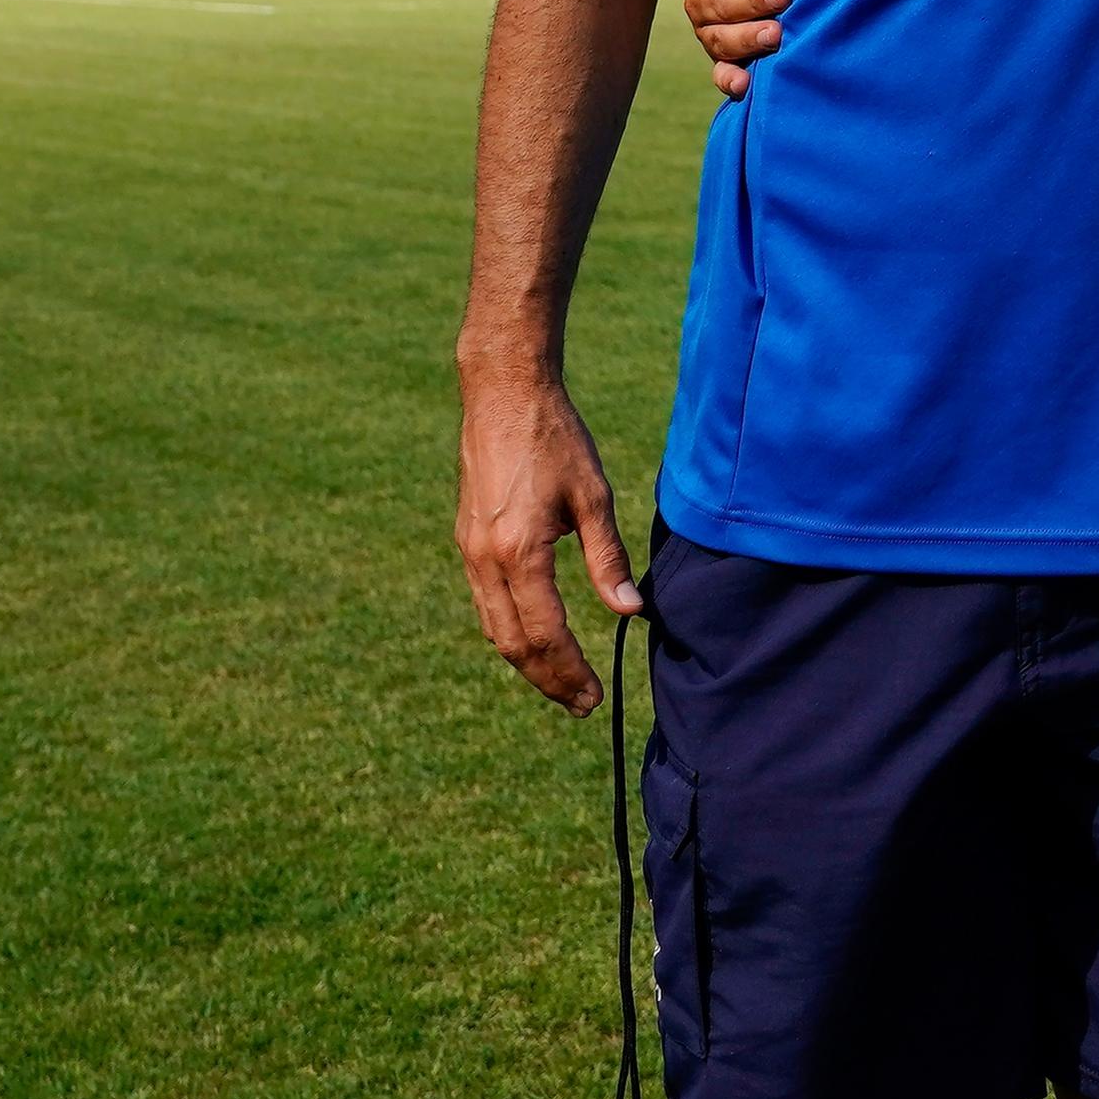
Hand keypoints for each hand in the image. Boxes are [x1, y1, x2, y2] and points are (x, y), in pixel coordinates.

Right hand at [453, 359, 642, 713]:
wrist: (503, 393)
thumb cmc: (555, 438)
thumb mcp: (593, 496)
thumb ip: (608, 559)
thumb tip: (630, 611)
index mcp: (519, 551)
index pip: (545, 634)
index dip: (570, 672)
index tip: (593, 697)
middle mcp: (485, 559)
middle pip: (513, 644)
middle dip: (547, 680)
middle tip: (581, 704)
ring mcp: (470, 550)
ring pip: (494, 628)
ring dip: (527, 662)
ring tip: (562, 682)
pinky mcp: (467, 539)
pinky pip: (486, 602)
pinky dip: (510, 630)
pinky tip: (536, 637)